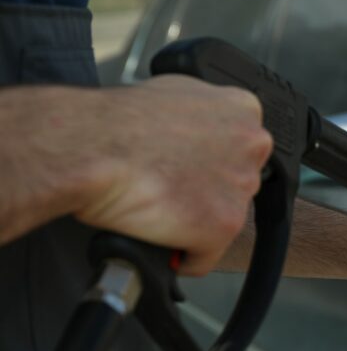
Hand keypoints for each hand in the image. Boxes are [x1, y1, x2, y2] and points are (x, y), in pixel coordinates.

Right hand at [75, 75, 271, 275]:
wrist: (90, 147)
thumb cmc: (115, 123)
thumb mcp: (172, 93)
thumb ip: (201, 116)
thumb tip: (198, 130)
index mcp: (241, 111)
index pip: (240, 149)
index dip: (208, 164)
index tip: (190, 170)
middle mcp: (251, 146)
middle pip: (235, 184)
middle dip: (204, 192)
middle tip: (170, 187)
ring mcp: (240, 186)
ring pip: (222, 220)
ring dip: (193, 222)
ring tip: (157, 206)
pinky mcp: (225, 225)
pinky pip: (205, 256)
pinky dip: (182, 256)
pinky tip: (158, 235)